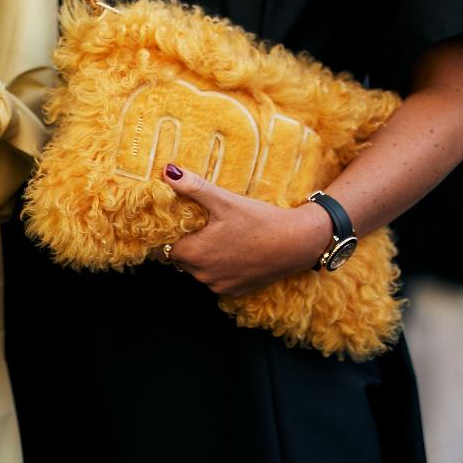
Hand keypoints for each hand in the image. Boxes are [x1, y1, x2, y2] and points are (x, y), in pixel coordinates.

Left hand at [160, 163, 332, 295]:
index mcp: (195, 254)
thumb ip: (193, 187)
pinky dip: (218, 266)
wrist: (297, 243)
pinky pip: (216, 279)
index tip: (177, 219)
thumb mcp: (224, 200)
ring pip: (197, 270)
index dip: (169, 232)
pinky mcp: (235, 291)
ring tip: (216, 234)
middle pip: (181, 258)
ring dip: (201, 255)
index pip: (165, 246)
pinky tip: (232, 249)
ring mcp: (220, 286)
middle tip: (199, 222)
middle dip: (185, 241)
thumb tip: (167, 171)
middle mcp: (204, 275)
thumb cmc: (259, 220)